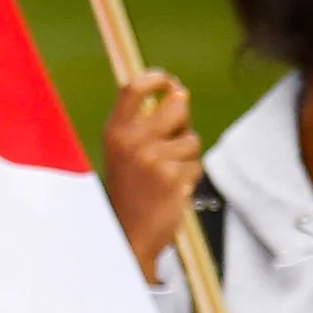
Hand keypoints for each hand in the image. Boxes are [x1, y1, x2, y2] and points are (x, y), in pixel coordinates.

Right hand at [97, 68, 203, 265]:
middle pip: (177, 106)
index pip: (134, 88)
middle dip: (183, 122)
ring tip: (167, 174)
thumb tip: (180, 93)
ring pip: (191, 139)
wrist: (129, 234)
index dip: (156, 78)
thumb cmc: (131, 190)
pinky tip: (173, 189)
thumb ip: (148, 123)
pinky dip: (190, 176)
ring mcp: (153, 159)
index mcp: (115, 132)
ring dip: (187, 156)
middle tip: (172, 142)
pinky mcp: (173, 177)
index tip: (169, 81)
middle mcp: (131, 141)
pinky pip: (196, 164)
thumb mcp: (125, 152)